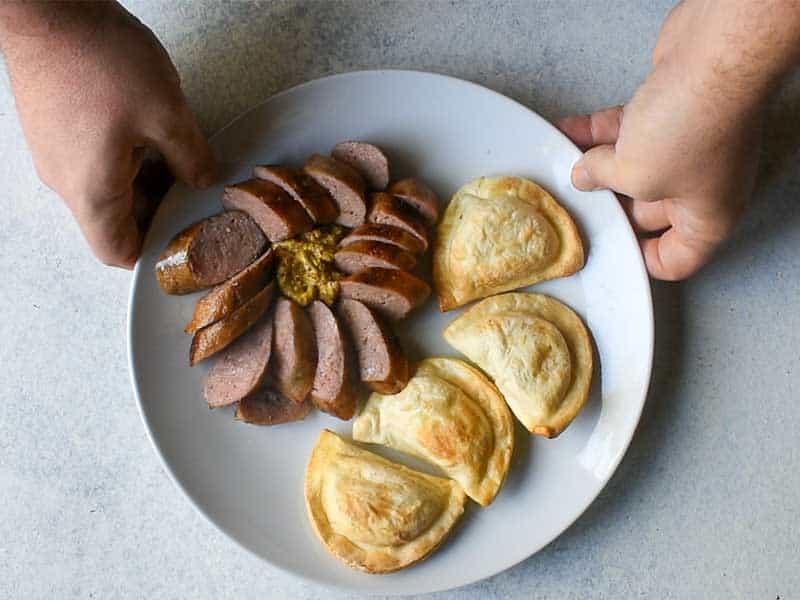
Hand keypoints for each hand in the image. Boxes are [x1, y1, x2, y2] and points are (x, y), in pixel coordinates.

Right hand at [0, 2, 215, 267]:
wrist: (45, 8)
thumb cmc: (99, 61)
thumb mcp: (166, 114)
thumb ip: (191, 157)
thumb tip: (203, 180)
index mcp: (91, 192)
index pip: (117, 251)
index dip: (153, 250)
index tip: (184, 233)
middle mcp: (66, 183)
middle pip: (114, 220)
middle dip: (157, 208)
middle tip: (192, 187)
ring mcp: (55, 157)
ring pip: (106, 189)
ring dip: (143, 180)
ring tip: (176, 153)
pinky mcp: (53, 131)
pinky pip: (92, 162)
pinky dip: (124, 157)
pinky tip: (148, 131)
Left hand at [558, 1, 782, 280]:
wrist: (717, 57)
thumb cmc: (691, 128)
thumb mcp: (635, 173)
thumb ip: (603, 179)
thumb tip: (583, 176)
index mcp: (708, 218)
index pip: (676, 260)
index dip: (640, 261)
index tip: (608, 250)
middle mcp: (704, 187)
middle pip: (647, 213)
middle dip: (609, 206)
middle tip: (574, 206)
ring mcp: (691, 147)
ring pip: (635, 167)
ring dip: (597, 165)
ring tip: (562, 168)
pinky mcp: (675, 111)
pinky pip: (631, 130)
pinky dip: (600, 133)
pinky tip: (568, 131)